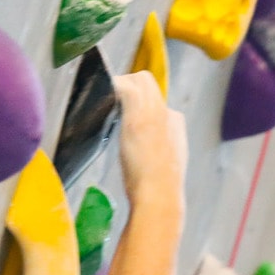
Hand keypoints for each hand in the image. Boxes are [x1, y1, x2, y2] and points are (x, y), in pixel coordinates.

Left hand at [111, 70, 186, 204]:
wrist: (160, 195)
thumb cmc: (157, 189)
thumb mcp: (163, 164)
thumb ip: (155, 149)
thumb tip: (143, 148)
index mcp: (175, 124)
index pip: (156, 101)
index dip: (138, 103)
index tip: (122, 114)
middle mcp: (167, 113)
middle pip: (148, 82)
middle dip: (128, 85)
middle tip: (109, 98)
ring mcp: (153, 113)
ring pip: (138, 79)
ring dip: (119, 84)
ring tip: (101, 96)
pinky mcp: (138, 117)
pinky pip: (124, 87)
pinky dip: (112, 86)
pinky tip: (98, 93)